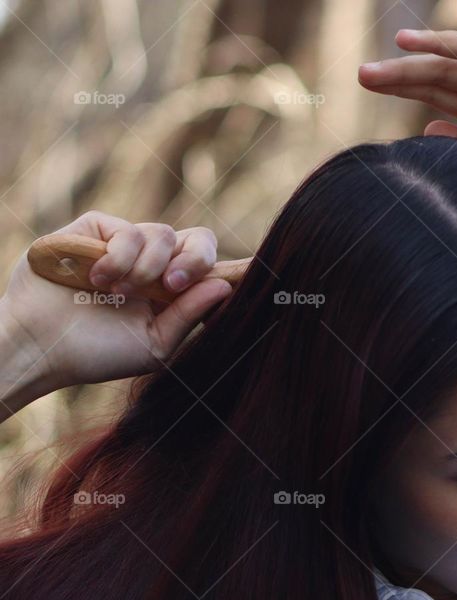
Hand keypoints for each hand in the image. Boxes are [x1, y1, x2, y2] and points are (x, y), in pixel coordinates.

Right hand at [0, 210, 233, 397]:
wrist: (44, 346)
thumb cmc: (98, 354)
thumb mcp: (155, 345)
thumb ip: (188, 316)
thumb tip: (224, 286)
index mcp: (173, 293)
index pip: (211, 269)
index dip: (234, 268)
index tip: (254, 274)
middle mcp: (155, 264)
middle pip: (199, 239)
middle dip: (193, 260)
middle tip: (171, 286)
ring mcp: (126, 244)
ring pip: (163, 233)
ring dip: (146, 267)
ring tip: (120, 293)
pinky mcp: (97, 229)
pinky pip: (128, 229)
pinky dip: (119, 257)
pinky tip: (100, 282)